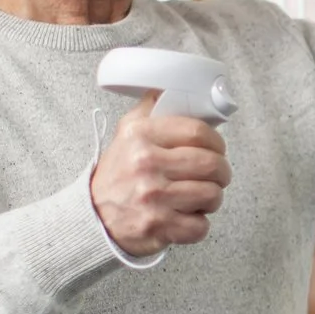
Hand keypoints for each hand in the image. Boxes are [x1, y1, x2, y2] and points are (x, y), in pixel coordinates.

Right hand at [90, 93, 232, 257]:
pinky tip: (187, 217)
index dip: (217, 142)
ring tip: (200, 197)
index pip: (198, 131)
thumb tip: (171, 87)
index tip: (217, 149)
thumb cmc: (117, 175)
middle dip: (222, 172)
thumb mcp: (126, 133)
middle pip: (211, 164)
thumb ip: (150, 109)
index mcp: (141, 136)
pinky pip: (201, 226)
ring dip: (212, 198)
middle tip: (216, 175)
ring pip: (212, 194)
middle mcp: (146, 164)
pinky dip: (199, 225)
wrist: (92, 217)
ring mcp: (153, 197)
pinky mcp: (158, 226)